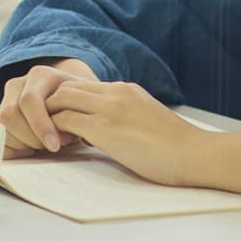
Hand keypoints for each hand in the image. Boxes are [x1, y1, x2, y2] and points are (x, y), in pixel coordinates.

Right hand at [0, 58, 96, 152]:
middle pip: (10, 114)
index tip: (55, 146)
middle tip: (49, 147)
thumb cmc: (78, 107)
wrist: (71, 101)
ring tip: (40, 146)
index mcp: (41, 75)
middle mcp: (18, 83)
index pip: (29, 101)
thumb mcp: (82, 108)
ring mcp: (4, 98)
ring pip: (0, 125)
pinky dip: (10, 147)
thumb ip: (74, 119)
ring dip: (20, 142)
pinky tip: (27, 149)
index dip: (40, 126)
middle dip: (30, 137)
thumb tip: (60, 138)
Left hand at [46, 79, 205, 187]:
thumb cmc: (175, 148)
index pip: (82, 85)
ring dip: (47, 117)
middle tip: (45, 130)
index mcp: (125, 90)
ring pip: (60, 99)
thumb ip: (122, 117)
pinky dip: (53, 131)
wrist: (196, 154)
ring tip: (47, 138)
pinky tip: (54, 146)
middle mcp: (115, 92)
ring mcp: (110, 108)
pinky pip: (65, 121)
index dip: (66, 102)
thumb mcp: (145, 120)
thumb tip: (100, 131)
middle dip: (49, 106)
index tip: (61, 123)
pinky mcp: (105, 128)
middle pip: (65, 87)